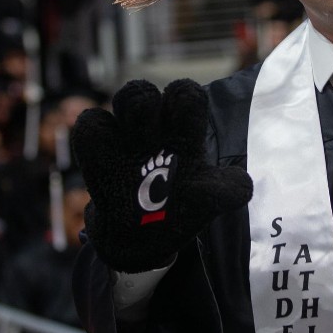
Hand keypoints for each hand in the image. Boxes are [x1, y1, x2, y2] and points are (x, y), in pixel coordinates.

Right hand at [72, 79, 252, 271]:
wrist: (136, 240)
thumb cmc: (175, 213)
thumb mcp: (206, 203)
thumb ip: (226, 191)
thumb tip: (241, 182)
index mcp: (183, 134)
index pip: (186, 96)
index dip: (184, 97)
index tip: (182, 116)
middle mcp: (153, 128)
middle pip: (146, 92)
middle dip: (146, 100)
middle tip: (150, 132)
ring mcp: (123, 136)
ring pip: (124, 99)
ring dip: (127, 112)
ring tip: (131, 142)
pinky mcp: (96, 148)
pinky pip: (91, 124)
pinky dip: (97, 136)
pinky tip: (106, 163)